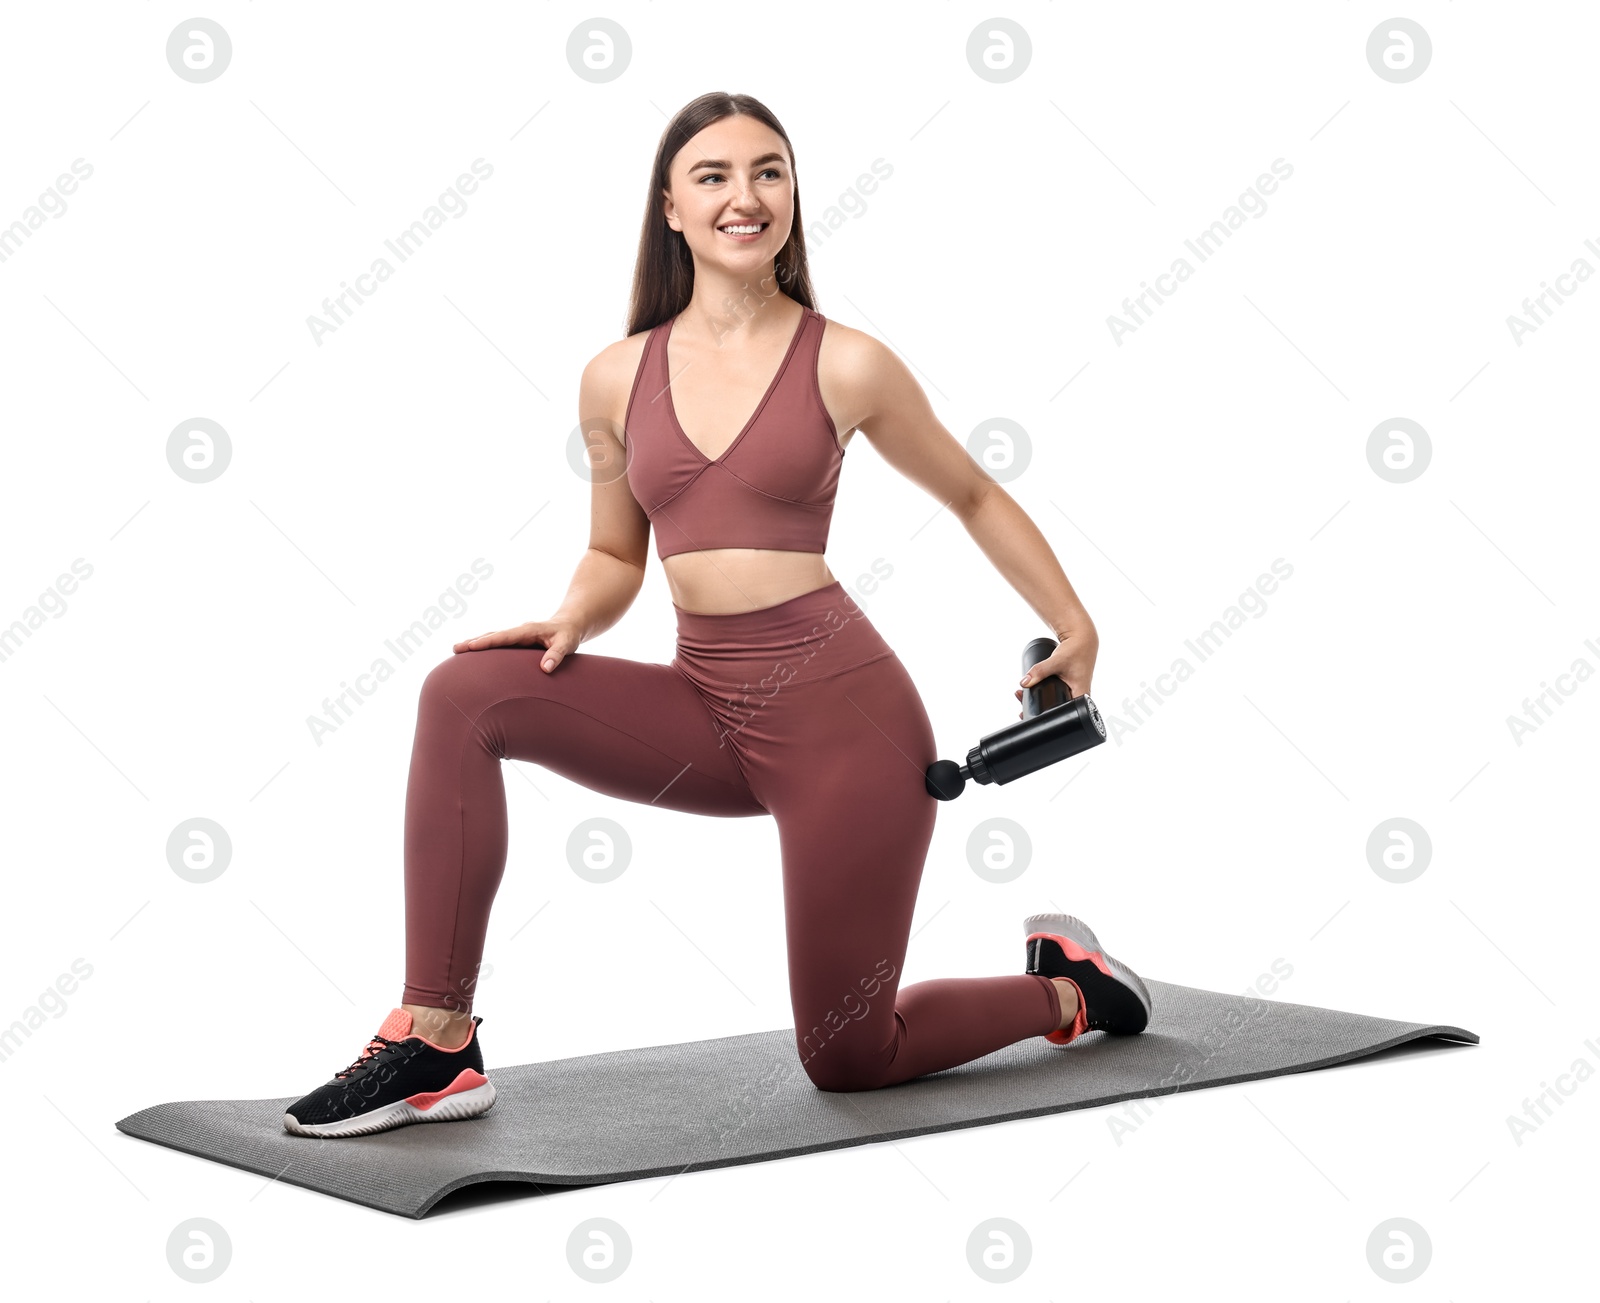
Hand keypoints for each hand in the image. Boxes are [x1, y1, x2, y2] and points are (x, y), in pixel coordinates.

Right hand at [453, 618, 583, 672]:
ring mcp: (516, 635)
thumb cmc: (568, 635)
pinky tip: (473, 653)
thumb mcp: (567, 644)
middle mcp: (519, 631)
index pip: (504, 636)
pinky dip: (484, 645)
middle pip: (492, 635)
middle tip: (455, 648)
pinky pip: (497, 642)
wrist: (570, 624)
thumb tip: (545, 669)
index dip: (487, 641)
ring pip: (492, 638)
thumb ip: (556, 655)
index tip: (471, 646)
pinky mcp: (516, 640)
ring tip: (457, 650)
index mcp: (527, 630)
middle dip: (474, 641)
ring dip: (476, 643)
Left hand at [1012, 620, 1097, 718]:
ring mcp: (1074, 693)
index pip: (1066, 715)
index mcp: (1081, 696)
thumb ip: (1040, 671)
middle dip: (1039, 711)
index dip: (1050, 718)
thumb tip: (1024, 682)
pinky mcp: (1069, 687)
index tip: (1033, 718)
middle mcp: (1079, 698)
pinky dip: (1043, 695)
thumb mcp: (1057, 661)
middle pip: (1058, 712)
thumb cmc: (1076, 650)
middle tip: (1022, 709)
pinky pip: (1055, 696)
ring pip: (1055, 704)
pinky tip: (1031, 694)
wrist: (1082, 640)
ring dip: (1040, 702)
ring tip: (1023, 698)